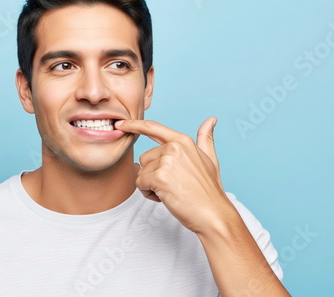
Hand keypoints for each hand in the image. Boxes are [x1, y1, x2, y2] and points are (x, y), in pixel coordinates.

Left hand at [114, 117, 233, 233]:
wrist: (213, 214)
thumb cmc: (209, 190)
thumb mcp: (210, 159)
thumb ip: (205, 139)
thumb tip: (211, 120)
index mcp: (183, 141)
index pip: (152, 127)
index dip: (133, 124)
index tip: (120, 124)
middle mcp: (173, 147)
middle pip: (145, 158)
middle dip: (152, 174)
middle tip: (172, 186)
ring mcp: (166, 161)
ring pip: (141, 172)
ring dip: (150, 185)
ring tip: (170, 192)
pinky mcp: (159, 177)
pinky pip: (140, 183)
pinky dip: (148, 193)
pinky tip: (165, 198)